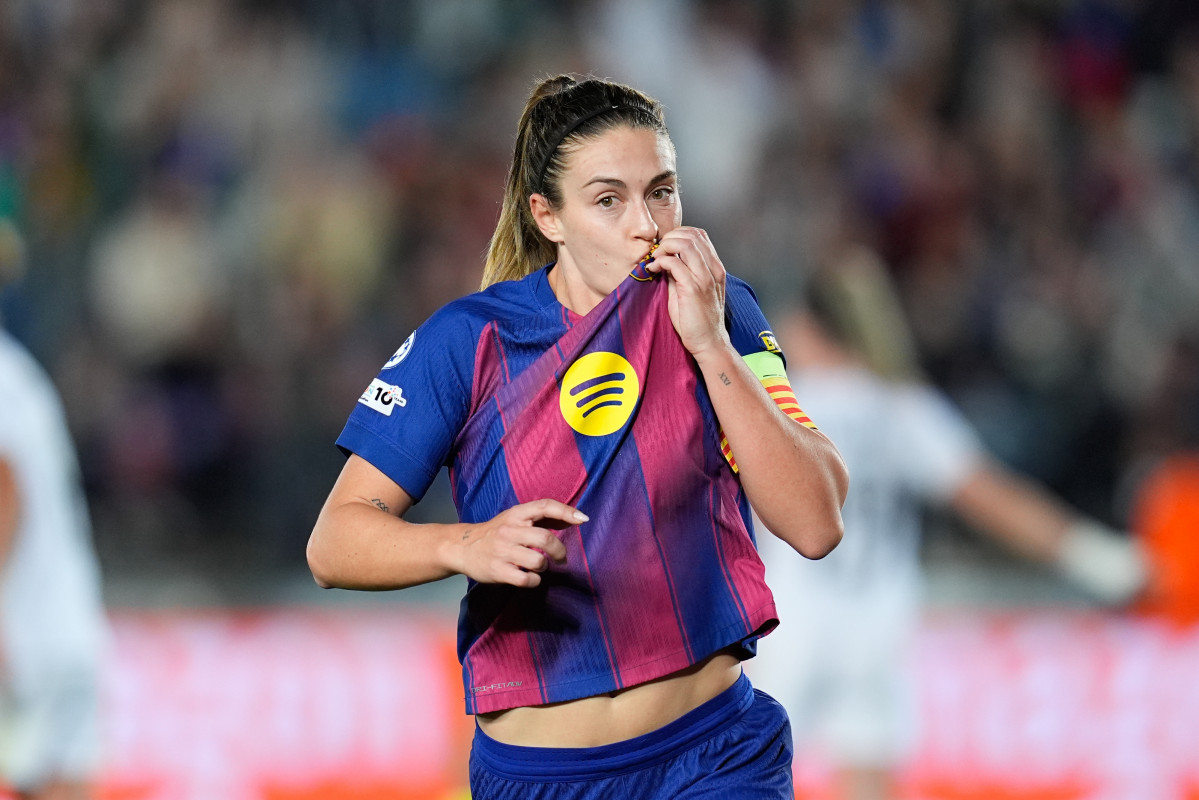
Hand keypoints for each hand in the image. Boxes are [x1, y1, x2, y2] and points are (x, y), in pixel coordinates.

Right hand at [455, 499, 581, 587]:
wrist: (461, 547)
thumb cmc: (496, 533)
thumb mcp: (515, 519)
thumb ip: (542, 518)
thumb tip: (573, 519)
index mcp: (516, 515)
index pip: (544, 506)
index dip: (566, 511)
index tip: (583, 519)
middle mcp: (509, 530)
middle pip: (544, 538)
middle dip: (559, 551)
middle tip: (561, 558)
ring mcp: (502, 551)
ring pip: (537, 561)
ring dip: (545, 567)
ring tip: (539, 567)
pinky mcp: (498, 570)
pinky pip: (526, 579)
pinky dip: (534, 580)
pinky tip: (530, 577)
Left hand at [645, 226, 730, 357]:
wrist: (709, 343)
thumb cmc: (698, 320)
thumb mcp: (689, 290)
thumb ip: (681, 273)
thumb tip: (665, 259)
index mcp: (715, 268)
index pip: (699, 235)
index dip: (679, 234)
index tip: (666, 248)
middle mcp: (713, 269)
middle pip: (692, 234)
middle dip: (669, 237)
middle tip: (658, 252)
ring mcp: (705, 278)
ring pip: (685, 243)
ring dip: (665, 246)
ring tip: (656, 258)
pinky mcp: (693, 288)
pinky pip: (675, 263)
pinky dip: (660, 261)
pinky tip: (654, 269)